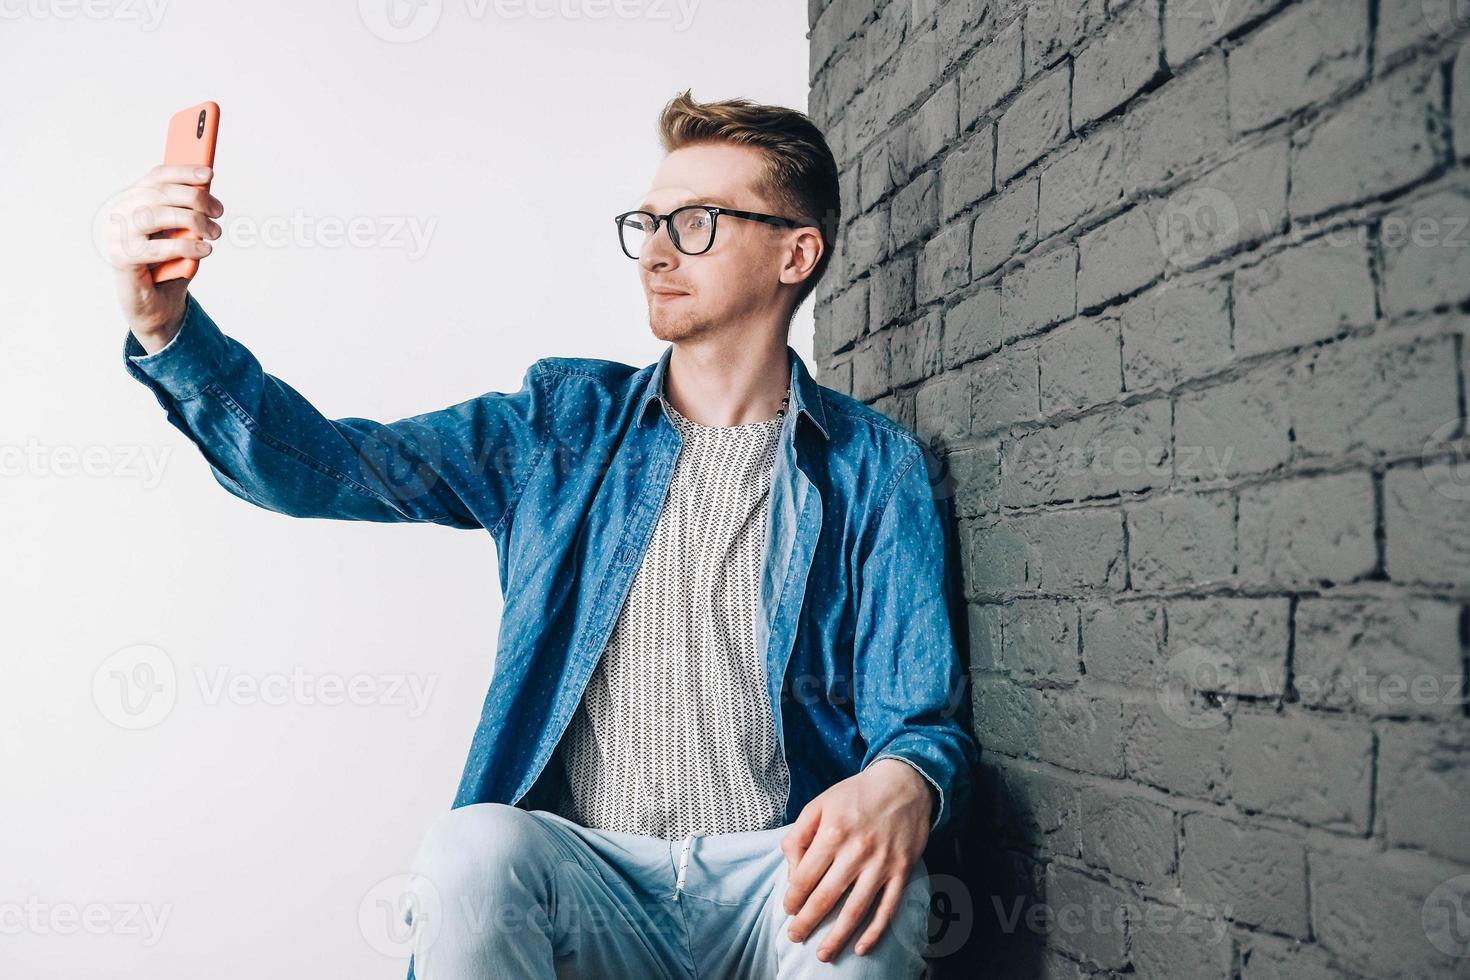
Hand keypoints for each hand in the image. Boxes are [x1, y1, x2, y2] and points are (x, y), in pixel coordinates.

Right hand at [103, 164, 224, 352]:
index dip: (183, 172)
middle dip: (195, 198)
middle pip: (158, 194)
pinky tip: (205, 250)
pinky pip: (156, 247)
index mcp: (134, 200)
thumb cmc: (170, 265)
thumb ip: (188, 212)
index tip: (209, 173)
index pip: (156, 177)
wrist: (157, 305)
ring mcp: (118, 235)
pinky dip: (186, 246)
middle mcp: (121, 213)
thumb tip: (206, 191)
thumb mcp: (183, 233)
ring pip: (155, 216)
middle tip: (219, 211)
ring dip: (192, 221)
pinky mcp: (122, 258)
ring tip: (214, 233)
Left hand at [778, 758, 931, 961]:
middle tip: (794, 937)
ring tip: (823, 954)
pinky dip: (875, 932)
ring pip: (856, 910)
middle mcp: (857, 851)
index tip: (788, 909)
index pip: (805, 876)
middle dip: (807, 922)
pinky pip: (888, 908)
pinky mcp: (902, 871)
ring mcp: (882, 864)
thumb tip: (792, 870)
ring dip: (837, 936)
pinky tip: (862, 948)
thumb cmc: (856, 794)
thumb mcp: (819, 803)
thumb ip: (799, 835)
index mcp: (833, 832)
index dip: (793, 898)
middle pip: (826, 897)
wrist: (904, 783)